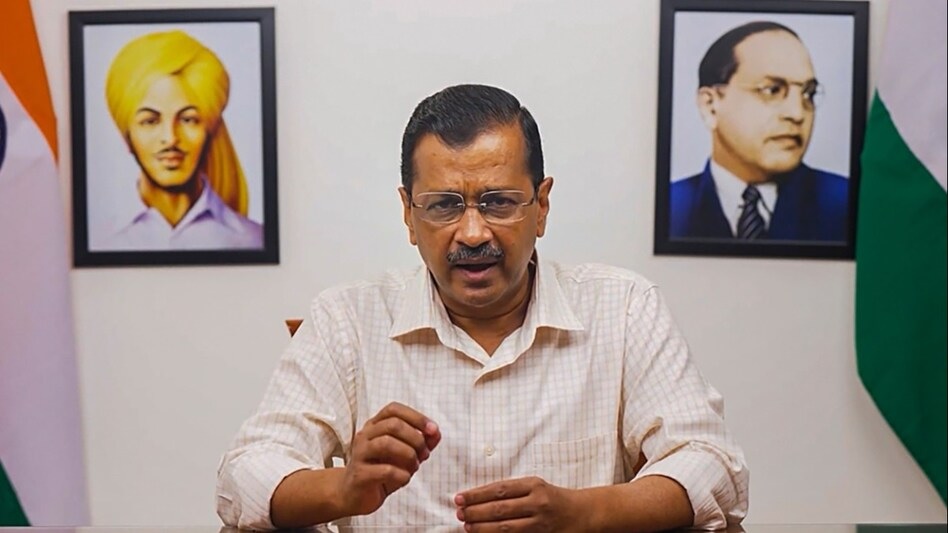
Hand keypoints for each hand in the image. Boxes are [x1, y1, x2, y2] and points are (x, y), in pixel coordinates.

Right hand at [341, 401, 440, 515]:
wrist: (354, 495)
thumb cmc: (380, 470)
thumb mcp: (404, 455)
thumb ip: (421, 443)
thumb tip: (436, 433)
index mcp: (374, 426)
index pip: (394, 409)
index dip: (416, 417)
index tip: (433, 430)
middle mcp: (365, 436)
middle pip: (393, 424)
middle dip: (416, 438)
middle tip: (424, 453)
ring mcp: (360, 454)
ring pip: (386, 443)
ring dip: (408, 454)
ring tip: (415, 466)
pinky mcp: (359, 475)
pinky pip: (384, 470)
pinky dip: (402, 474)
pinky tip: (404, 478)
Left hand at [455, 476, 581, 531]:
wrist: (583, 513)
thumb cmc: (553, 498)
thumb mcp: (536, 486)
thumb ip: (512, 491)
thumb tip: (478, 497)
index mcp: (534, 485)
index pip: (499, 489)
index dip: (477, 494)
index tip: (460, 497)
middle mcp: (538, 503)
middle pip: (500, 508)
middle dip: (476, 511)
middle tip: (459, 513)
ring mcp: (540, 523)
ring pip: (506, 527)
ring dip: (483, 528)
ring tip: (467, 526)